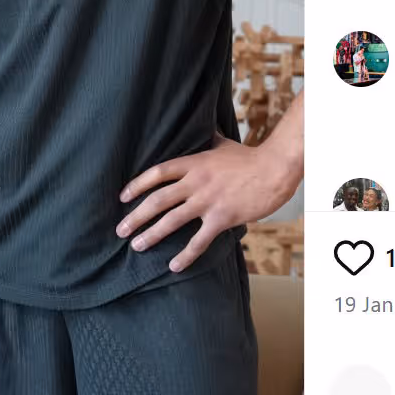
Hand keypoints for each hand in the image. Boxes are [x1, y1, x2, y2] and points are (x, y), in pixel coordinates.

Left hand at [117, 134, 299, 272]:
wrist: (274, 170)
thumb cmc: (250, 157)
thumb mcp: (224, 144)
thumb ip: (208, 140)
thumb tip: (201, 128)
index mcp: (194, 163)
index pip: (158, 173)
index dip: (137, 185)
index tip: (122, 197)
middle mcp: (196, 182)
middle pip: (158, 200)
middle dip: (136, 216)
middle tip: (120, 230)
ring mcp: (208, 201)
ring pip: (172, 221)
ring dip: (151, 235)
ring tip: (136, 246)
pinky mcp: (222, 218)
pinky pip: (198, 241)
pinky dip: (184, 256)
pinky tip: (173, 265)